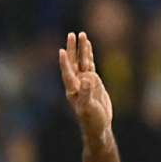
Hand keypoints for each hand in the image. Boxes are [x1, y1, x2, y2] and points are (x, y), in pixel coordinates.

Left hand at [59, 31, 112, 146]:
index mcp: (73, 91)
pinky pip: (89, 64)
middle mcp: (77, 84)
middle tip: (71, 35)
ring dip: (81, 49)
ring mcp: (84, 81)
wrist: (98, 127)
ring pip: (82, 61)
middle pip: (73, 63)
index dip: (65, 63)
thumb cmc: (92, 121)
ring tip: (81, 34)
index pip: (67, 74)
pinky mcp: (93, 81)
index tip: (62, 51)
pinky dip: (88, 54)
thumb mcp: (89, 108)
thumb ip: (87, 93)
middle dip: (72, 49)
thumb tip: (87, 79)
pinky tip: (88, 45)